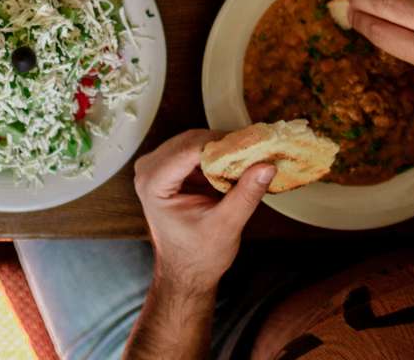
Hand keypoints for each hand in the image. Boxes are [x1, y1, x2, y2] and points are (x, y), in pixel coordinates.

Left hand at [133, 130, 273, 294]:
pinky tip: (234, 164)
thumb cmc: (199, 256)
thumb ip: (246, 195)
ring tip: (248, 156)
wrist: (186, 272)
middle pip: (189, 141)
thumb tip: (266, 166)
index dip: (220, 143)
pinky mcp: (167, 168)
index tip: (250, 144)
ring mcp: (155, 167)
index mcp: (153, 183)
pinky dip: (215, 155)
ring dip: (220, 148)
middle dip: (223, 144)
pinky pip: (192, 150)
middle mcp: (148, 169)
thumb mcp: (226, 226)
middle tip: (254, 148)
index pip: (188, 149)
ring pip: (192, 142)